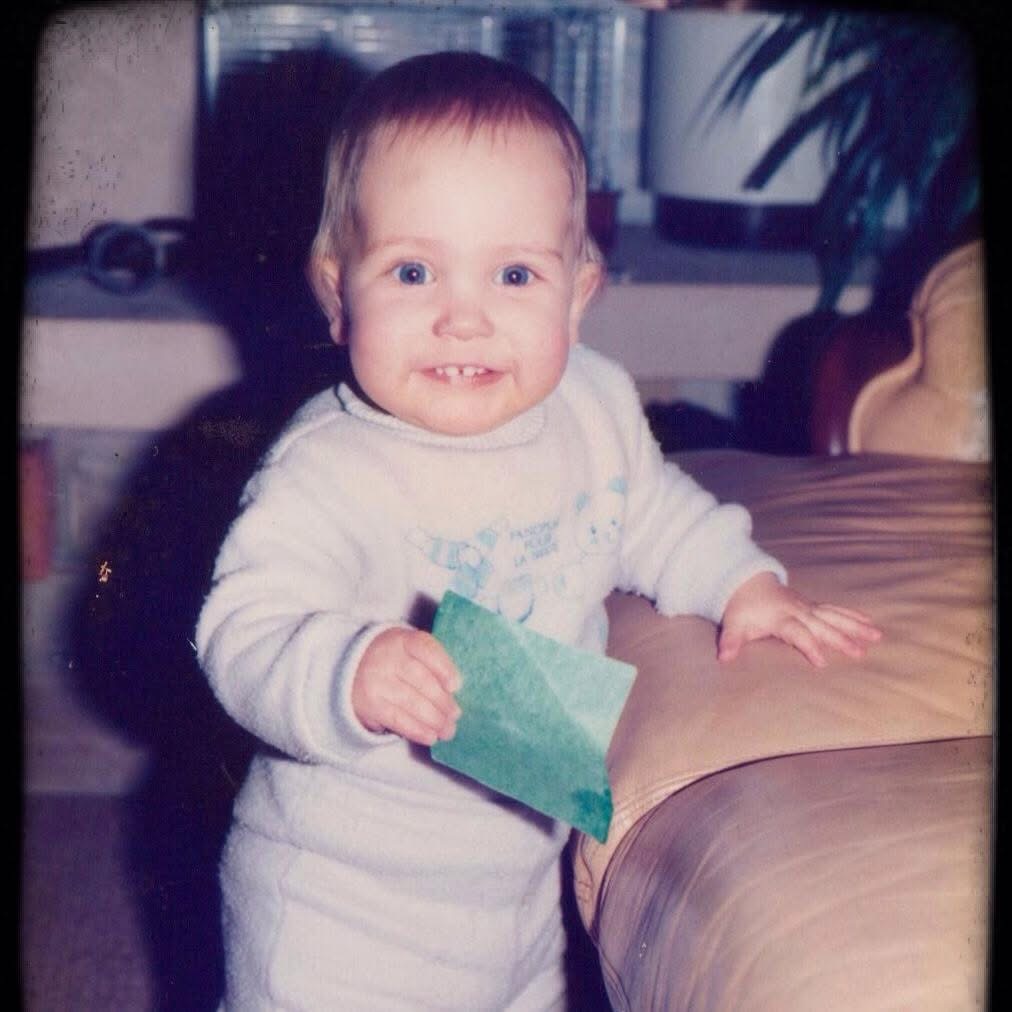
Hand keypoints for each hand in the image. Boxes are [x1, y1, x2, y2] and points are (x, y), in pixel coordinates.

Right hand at [351, 628, 461, 744]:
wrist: (351, 669)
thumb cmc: (394, 660)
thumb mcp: (409, 651)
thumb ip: (431, 664)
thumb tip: (453, 695)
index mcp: (402, 640)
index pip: (426, 649)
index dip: (444, 668)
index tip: (456, 686)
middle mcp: (387, 658)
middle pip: (422, 681)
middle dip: (443, 702)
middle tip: (455, 715)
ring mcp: (377, 681)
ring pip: (412, 703)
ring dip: (435, 720)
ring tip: (448, 730)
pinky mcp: (371, 705)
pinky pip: (398, 719)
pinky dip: (417, 730)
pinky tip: (430, 736)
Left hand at [717, 572, 881, 667]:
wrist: (747, 581)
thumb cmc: (742, 608)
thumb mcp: (733, 623)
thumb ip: (730, 641)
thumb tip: (723, 657)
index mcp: (780, 617)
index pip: (796, 632)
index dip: (808, 646)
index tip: (820, 662)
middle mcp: (797, 611)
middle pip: (821, 625)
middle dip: (840, 638)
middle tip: (859, 653)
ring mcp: (807, 607)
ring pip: (834, 616)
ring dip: (855, 626)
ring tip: (876, 636)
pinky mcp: (812, 606)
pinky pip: (835, 610)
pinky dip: (852, 616)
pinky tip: (869, 623)